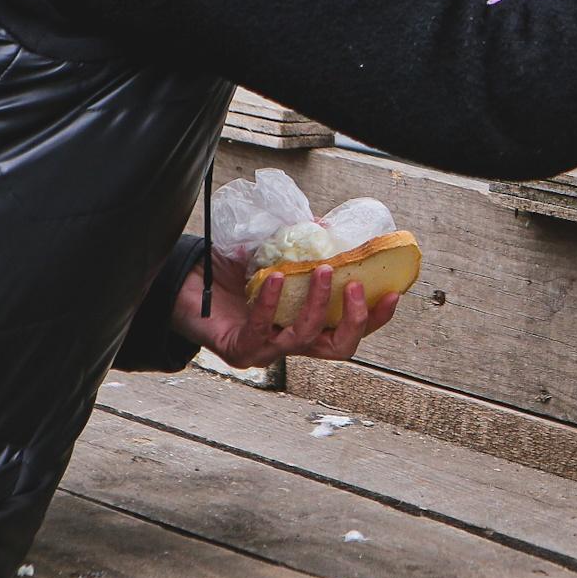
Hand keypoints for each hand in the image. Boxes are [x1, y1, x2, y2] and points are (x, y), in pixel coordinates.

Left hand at [170, 250, 399, 366]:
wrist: (182, 282)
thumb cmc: (227, 271)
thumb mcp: (271, 253)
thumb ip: (300, 244)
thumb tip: (329, 227)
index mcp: (304, 324)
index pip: (348, 330)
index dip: (375, 318)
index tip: (393, 293)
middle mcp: (288, 343)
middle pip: (337, 349)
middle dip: (356, 320)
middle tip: (357, 286)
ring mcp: (264, 350)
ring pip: (304, 340)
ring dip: (318, 305)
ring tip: (320, 270)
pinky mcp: (237, 349)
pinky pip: (262, 330)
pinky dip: (272, 303)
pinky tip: (276, 277)